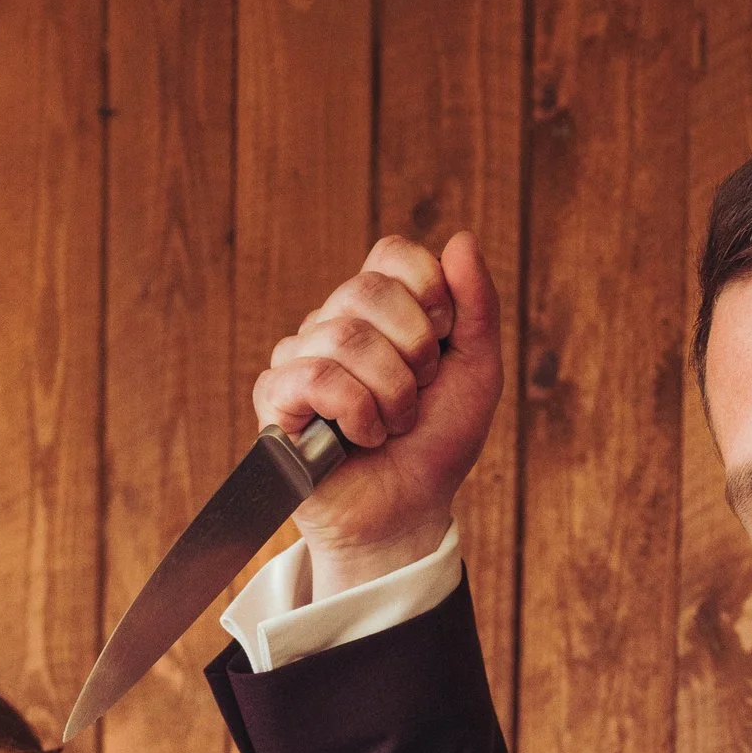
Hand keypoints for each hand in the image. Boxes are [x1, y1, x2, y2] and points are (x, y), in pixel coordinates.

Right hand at [254, 227, 501, 591]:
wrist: (408, 513)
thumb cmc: (435, 446)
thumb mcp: (476, 372)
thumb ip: (476, 306)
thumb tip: (461, 239)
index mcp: (378, 310)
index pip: (391, 255)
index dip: (427, 291)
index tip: (441, 341)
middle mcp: (333, 324)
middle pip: (366, 291)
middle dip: (413, 352)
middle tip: (416, 397)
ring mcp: (299, 359)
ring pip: (344, 337)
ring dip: (390, 393)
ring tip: (391, 426)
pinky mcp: (275, 400)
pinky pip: (313, 377)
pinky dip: (355, 413)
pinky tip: (360, 439)